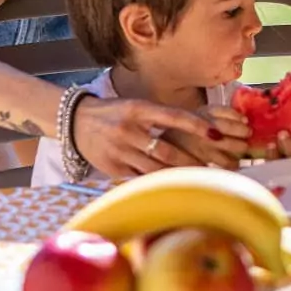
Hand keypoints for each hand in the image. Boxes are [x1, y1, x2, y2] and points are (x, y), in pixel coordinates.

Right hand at [70, 97, 236, 177]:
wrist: (75, 122)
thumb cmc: (114, 113)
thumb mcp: (135, 107)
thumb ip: (160, 117)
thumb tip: (196, 129)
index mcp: (137, 109)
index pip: (173, 117)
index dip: (196, 126)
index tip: (215, 134)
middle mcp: (128, 130)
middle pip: (167, 151)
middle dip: (191, 160)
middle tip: (209, 166)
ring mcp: (119, 151)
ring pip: (155, 168)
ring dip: (177, 174)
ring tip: (195, 178)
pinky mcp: (112, 168)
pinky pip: (140, 177)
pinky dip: (156, 180)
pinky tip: (170, 183)